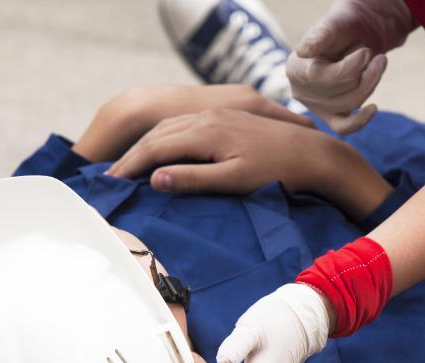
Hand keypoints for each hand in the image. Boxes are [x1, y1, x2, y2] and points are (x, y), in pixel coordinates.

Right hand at [106, 108, 329, 194]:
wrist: (312, 151)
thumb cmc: (276, 172)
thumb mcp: (233, 181)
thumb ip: (193, 179)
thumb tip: (155, 180)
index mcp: (205, 133)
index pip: (155, 149)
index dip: (131, 167)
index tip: (112, 184)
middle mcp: (207, 118)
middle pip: (157, 135)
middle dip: (132, 157)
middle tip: (111, 179)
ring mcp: (216, 115)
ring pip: (169, 127)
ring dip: (146, 146)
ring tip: (130, 167)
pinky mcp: (226, 118)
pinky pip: (184, 124)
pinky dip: (164, 138)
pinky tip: (163, 150)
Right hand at [286, 0, 415, 133]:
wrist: (352, 38)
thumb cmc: (341, 29)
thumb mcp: (332, 26)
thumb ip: (319, 36)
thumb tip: (304, 50)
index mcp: (295, 69)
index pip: (320, 77)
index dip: (349, 66)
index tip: (365, 52)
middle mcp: (301, 91)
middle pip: (338, 91)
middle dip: (365, 72)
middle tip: (375, 55)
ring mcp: (316, 107)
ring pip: (350, 103)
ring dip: (371, 82)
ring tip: (379, 63)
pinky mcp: (331, 117)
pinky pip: (345, 127)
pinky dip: (361, 120)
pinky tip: (373, 108)